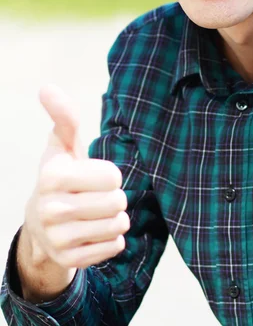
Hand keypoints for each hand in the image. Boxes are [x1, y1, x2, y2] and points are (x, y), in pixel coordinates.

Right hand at [24, 85, 129, 271]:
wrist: (40, 223)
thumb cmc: (60, 176)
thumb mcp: (62, 145)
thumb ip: (64, 116)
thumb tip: (46, 87)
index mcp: (51, 177)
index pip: (112, 176)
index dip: (111, 174)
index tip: (95, 176)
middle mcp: (51, 210)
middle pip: (117, 201)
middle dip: (115, 196)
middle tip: (98, 196)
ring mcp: (58, 239)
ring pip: (118, 225)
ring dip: (116, 217)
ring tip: (98, 213)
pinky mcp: (69, 260)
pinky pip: (114, 246)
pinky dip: (112, 238)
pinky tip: (95, 231)